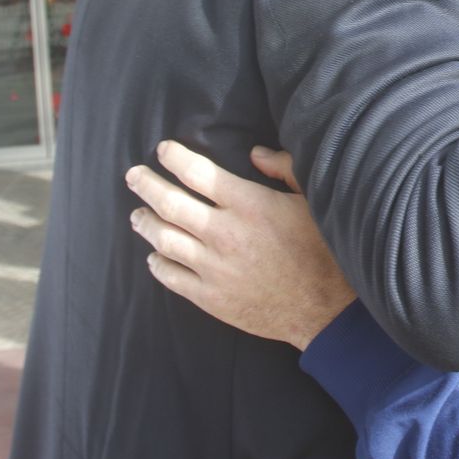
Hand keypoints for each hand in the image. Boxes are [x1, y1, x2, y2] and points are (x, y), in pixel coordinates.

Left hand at [126, 141, 354, 350]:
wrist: (324, 308)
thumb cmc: (323, 251)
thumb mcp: (313, 200)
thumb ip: (285, 170)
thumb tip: (256, 154)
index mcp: (250, 205)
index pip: (199, 174)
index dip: (176, 158)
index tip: (163, 150)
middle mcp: (225, 233)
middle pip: (171, 204)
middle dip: (147, 185)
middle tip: (133, 176)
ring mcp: (213, 268)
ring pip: (164, 239)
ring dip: (146, 223)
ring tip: (137, 214)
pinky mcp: (210, 297)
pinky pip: (171, 276)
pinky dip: (158, 263)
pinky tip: (154, 256)